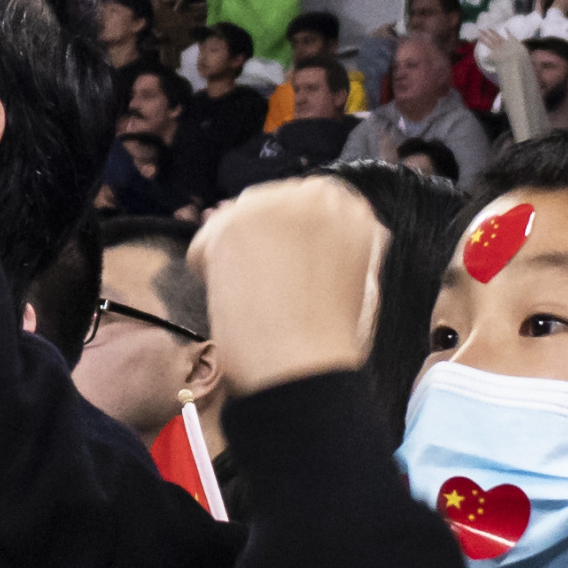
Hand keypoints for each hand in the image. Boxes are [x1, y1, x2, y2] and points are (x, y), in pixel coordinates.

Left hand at [202, 176, 394, 389]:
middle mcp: (319, 197)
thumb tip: (321, 232)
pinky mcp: (235, 224)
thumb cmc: (331, 344)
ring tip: (255, 298)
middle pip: (268, 204)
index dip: (289, 237)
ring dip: (235, 255)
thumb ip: (346, 246)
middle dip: (260, 239)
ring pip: (234, 221)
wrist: (302, 370)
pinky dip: (209, 272)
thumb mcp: (363, 284)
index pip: (306, 202)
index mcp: (356, 212)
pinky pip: (204, 243)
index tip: (286, 268)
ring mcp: (275, 206)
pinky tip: (236, 300)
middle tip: (266, 286)